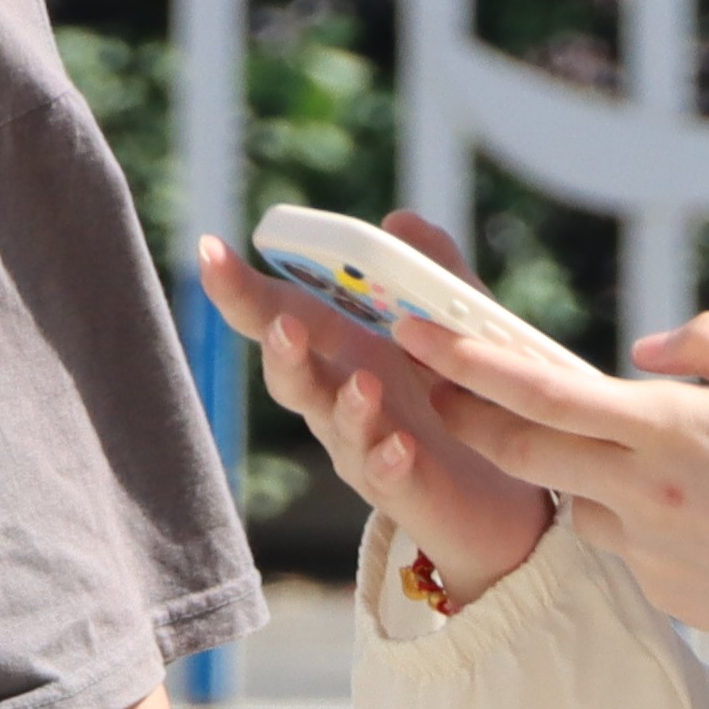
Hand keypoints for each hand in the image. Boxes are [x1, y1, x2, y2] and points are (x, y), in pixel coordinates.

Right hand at [188, 220, 554, 600]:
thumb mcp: (453, 325)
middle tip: (285, 327)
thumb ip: (431, 274)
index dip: (240, 288)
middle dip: (283, 351)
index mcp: (339, 350)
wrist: (499, 488)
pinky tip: (401, 446)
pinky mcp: (401, 487)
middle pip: (293, 377)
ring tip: (365, 385)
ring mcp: (361, 446)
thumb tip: (398, 220)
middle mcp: (334, 399)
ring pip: (337, 428)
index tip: (209, 250)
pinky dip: (388, 460)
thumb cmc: (457, 397)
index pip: (277, 314)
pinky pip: (386, 476)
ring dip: (346, 405)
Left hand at [406, 311, 708, 708]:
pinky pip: (624, 543)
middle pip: (520, 449)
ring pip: (576, 498)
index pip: (539, 391)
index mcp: (671, 432)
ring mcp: (650, 552)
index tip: (411, 331)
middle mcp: (644, 494)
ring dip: (581, 471)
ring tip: (673, 465)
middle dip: (466, 413)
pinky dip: (635, 518)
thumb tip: (640, 349)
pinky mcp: (665, 596)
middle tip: (437, 379)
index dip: (463, 361)